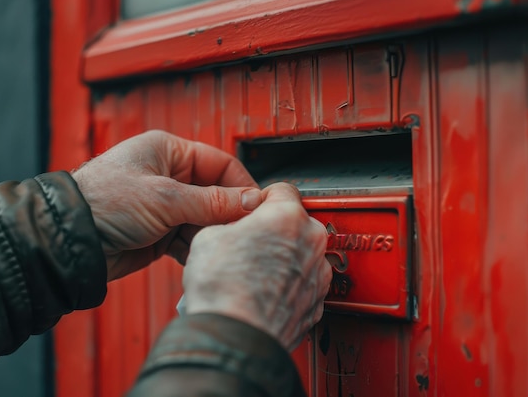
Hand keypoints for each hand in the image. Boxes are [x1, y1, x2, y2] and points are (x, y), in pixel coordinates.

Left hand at [72, 130, 261, 280]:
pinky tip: (200, 257)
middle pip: (216, 194)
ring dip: (212, 234)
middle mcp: (170, 176)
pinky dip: (197, 249)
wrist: (69, 241)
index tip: (258, 207)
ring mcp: (165, 206)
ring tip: (217, 247)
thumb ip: (212, 202)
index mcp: (169, 152)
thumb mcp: (165, 198)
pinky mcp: (160, 232)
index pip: (221, 164)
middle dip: (228, 214)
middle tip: (242, 233)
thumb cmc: (104, 202)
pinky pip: (190, 239)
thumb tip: (252, 201)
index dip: (242, 186)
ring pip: (205, 219)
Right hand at [182, 183, 331, 350]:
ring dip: (283, 258)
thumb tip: (234, 229)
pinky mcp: (317, 303)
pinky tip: (264, 293)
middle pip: (295, 223)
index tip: (253, 210)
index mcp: (288, 216)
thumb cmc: (223, 289)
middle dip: (274, 230)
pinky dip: (288, 286)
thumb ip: (231, 223)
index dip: (262, 199)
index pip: (282, 189)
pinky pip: (303, 284)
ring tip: (254, 274)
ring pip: (301, 254)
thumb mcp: (209, 237)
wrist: (235, 338)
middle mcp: (312, 241)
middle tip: (249, 243)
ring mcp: (318, 274)